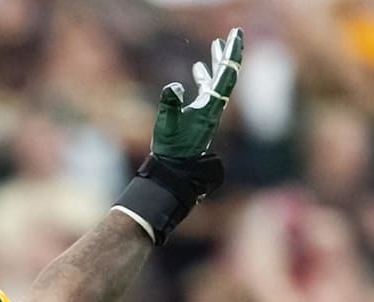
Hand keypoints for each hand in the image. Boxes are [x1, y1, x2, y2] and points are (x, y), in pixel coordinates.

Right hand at [152, 27, 242, 158]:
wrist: (176, 168)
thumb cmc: (171, 148)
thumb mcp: (166, 124)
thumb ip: (169, 104)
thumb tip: (174, 86)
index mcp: (210, 106)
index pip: (225, 74)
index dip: (230, 54)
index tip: (235, 35)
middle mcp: (215, 107)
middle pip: (227, 74)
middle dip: (229, 53)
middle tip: (234, 33)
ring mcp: (209, 111)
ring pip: (218, 81)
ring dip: (218, 62)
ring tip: (217, 44)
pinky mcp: (201, 115)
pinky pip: (208, 90)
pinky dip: (206, 76)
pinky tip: (198, 69)